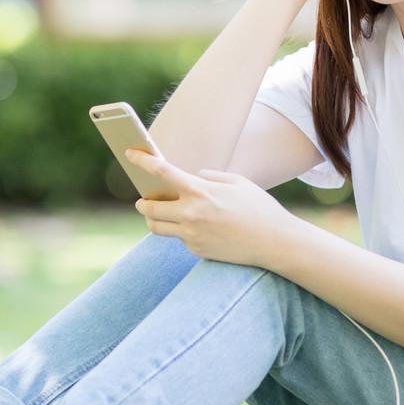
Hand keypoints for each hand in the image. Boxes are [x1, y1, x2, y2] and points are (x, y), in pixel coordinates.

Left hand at [126, 148, 300, 268]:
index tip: (129, 154)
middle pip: (149, 208)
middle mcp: (191, 214)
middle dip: (142, 202)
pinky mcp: (197, 250)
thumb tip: (193, 177)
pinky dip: (182, 232)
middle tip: (143, 200)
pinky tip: (198, 228)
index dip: (142, 161)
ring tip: (160, 213)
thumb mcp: (237, 182)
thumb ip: (210, 177)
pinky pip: (179, 239)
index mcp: (201, 191)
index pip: (163, 172)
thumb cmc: (258, 207)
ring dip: (153, 219)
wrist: (274, 243)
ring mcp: (192, 235)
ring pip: (156, 227)